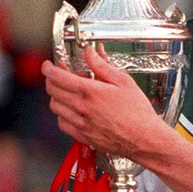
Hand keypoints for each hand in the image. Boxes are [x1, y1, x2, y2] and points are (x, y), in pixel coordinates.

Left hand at [41, 44, 166, 160]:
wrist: (144, 139)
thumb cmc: (138, 112)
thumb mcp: (123, 81)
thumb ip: (102, 65)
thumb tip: (90, 52)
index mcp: (91, 91)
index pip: (58, 77)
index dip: (48, 69)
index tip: (48, 65)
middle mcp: (82, 108)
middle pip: (52, 91)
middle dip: (51, 80)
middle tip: (59, 76)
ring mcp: (80, 124)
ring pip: (55, 107)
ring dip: (57, 97)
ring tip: (68, 93)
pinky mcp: (82, 137)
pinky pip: (62, 123)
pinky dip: (62, 115)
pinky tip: (73, 110)